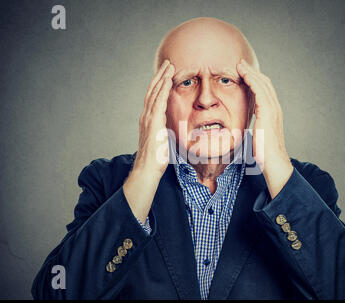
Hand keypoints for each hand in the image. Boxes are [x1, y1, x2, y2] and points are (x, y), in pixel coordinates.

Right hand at [133, 59, 174, 174]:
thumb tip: (170, 129)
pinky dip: (162, 89)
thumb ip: (165, 131)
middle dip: (160, 76)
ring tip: (169, 66)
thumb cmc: (155, 159)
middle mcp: (146, 116)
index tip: (166, 74)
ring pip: (155, 92)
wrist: (147, 169)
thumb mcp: (162, 141)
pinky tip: (167, 80)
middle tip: (168, 64)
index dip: (159, 85)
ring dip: (162, 78)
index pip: (154, 98)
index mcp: (148, 120)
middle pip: (152, 91)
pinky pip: (158, 101)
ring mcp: (148, 118)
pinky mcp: (153, 122)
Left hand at [237, 59, 292, 197]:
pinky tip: (244, 75)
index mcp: (272, 113)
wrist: (273, 162)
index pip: (264, 90)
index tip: (243, 72)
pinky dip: (252, 81)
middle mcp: (275, 108)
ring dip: (250, 73)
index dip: (254, 79)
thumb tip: (245, 128)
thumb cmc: (264, 153)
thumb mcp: (258, 135)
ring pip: (263, 84)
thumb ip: (254, 127)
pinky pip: (260, 92)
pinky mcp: (268, 113)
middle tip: (240, 63)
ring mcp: (273, 110)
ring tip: (239, 65)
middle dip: (252, 72)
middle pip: (265, 83)